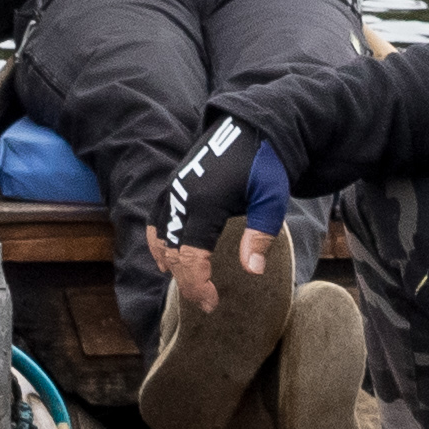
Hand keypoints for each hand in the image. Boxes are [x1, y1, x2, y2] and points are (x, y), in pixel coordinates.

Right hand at [149, 118, 289, 308]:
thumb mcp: (271, 198)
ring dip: (169, 262)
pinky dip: (158, 241)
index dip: (197, 284)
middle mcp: (181, 196)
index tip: (211, 304)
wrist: (252, 124)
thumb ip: (261, 234)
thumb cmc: (265, 163)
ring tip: (185, 282)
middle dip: (186, 280)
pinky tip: (168, 255)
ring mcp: (174, 188)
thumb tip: (252, 271)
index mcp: (205, 203)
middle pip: (172, 251)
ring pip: (159, 235)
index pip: (190, 255)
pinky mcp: (174, 182)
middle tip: (205, 302)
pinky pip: (156, 218)